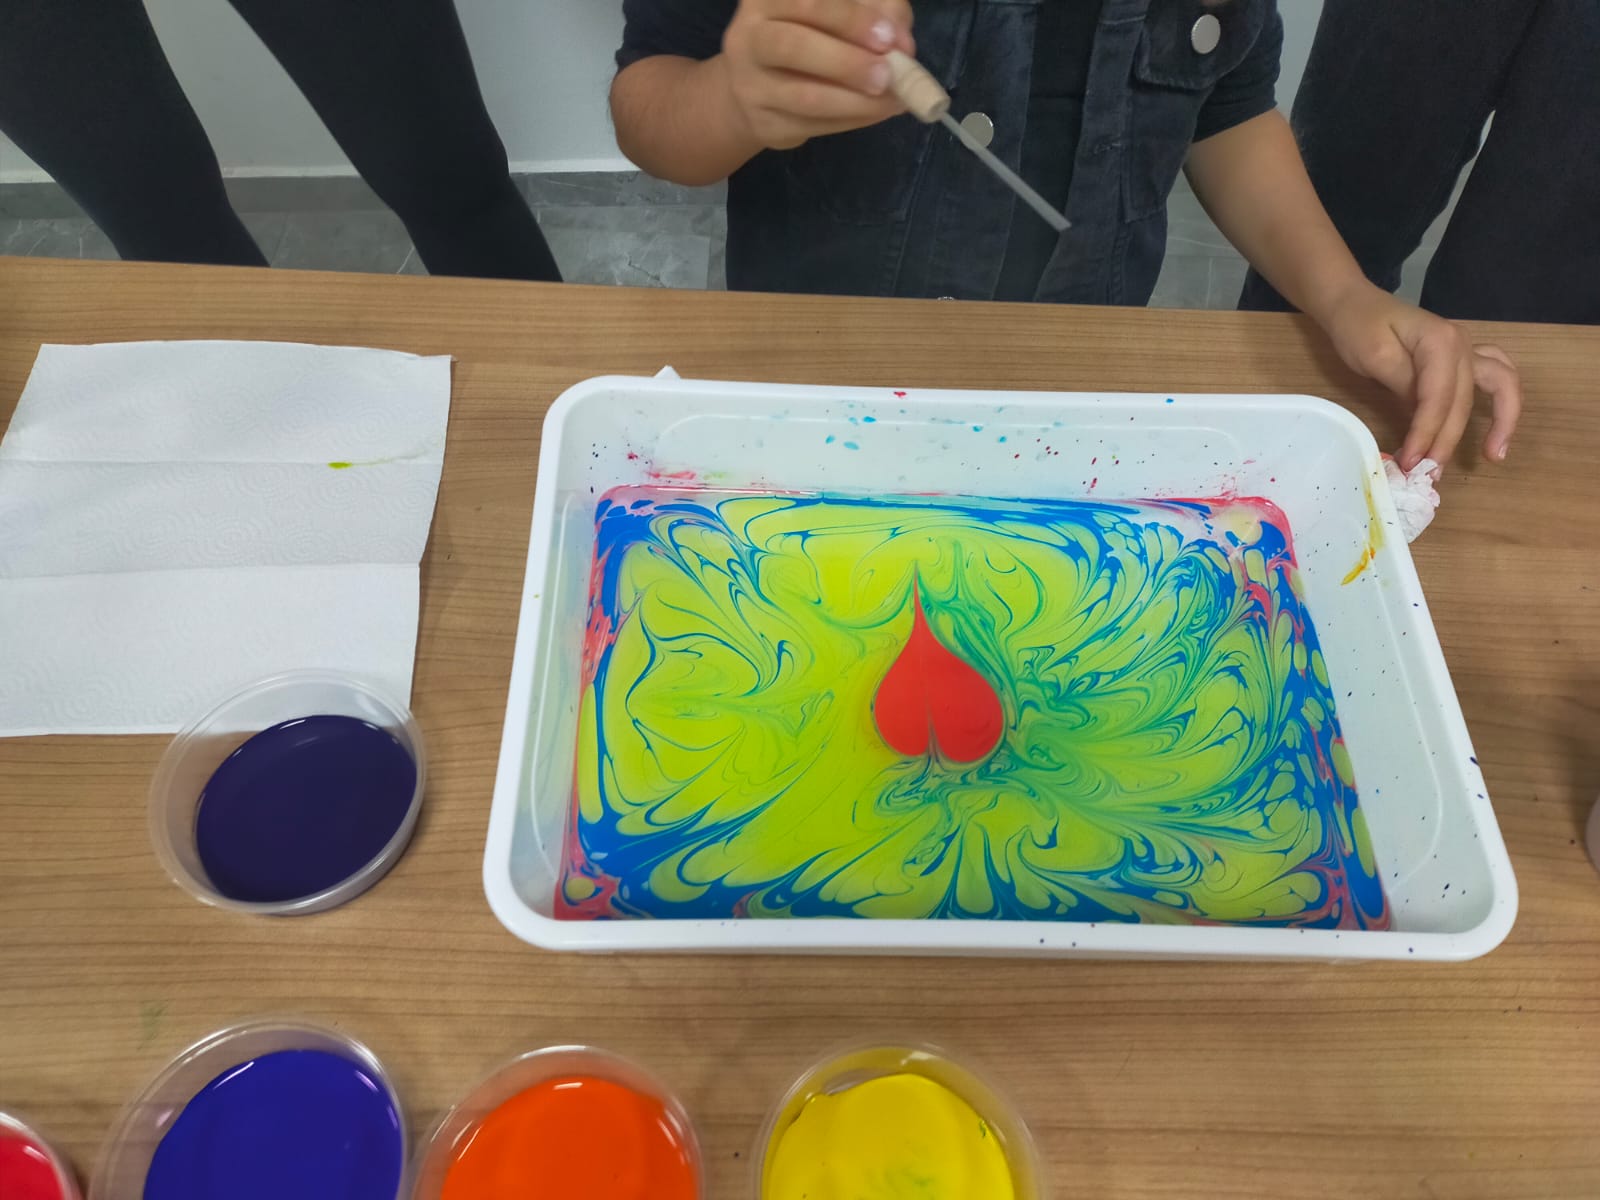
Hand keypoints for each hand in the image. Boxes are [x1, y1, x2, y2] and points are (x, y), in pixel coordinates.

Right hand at [719, 0, 914, 150]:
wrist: (761, 87)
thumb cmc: (812, 35)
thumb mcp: (843, 12)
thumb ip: (877, 12)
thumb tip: (902, 44)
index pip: (807, 3)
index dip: (851, 19)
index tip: (889, 38)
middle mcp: (748, 36)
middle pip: (792, 47)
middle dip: (847, 63)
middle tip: (887, 76)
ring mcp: (749, 84)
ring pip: (804, 96)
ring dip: (856, 102)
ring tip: (892, 101)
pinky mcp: (762, 124)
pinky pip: (811, 126)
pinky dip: (851, 120)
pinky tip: (875, 112)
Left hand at [1313, 281, 1520, 469]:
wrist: (1354, 305)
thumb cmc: (1359, 328)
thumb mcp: (1375, 357)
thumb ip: (1404, 385)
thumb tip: (1423, 419)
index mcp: (1441, 341)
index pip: (1439, 398)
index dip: (1427, 433)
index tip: (1410, 463)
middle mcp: (1463, 344)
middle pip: (1464, 401)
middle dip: (1448, 440)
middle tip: (1429, 474)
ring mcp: (1467, 350)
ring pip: (1500, 386)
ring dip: (1502, 420)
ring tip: (1494, 455)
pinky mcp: (1462, 359)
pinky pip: (1497, 377)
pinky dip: (1503, 402)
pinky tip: (1498, 427)